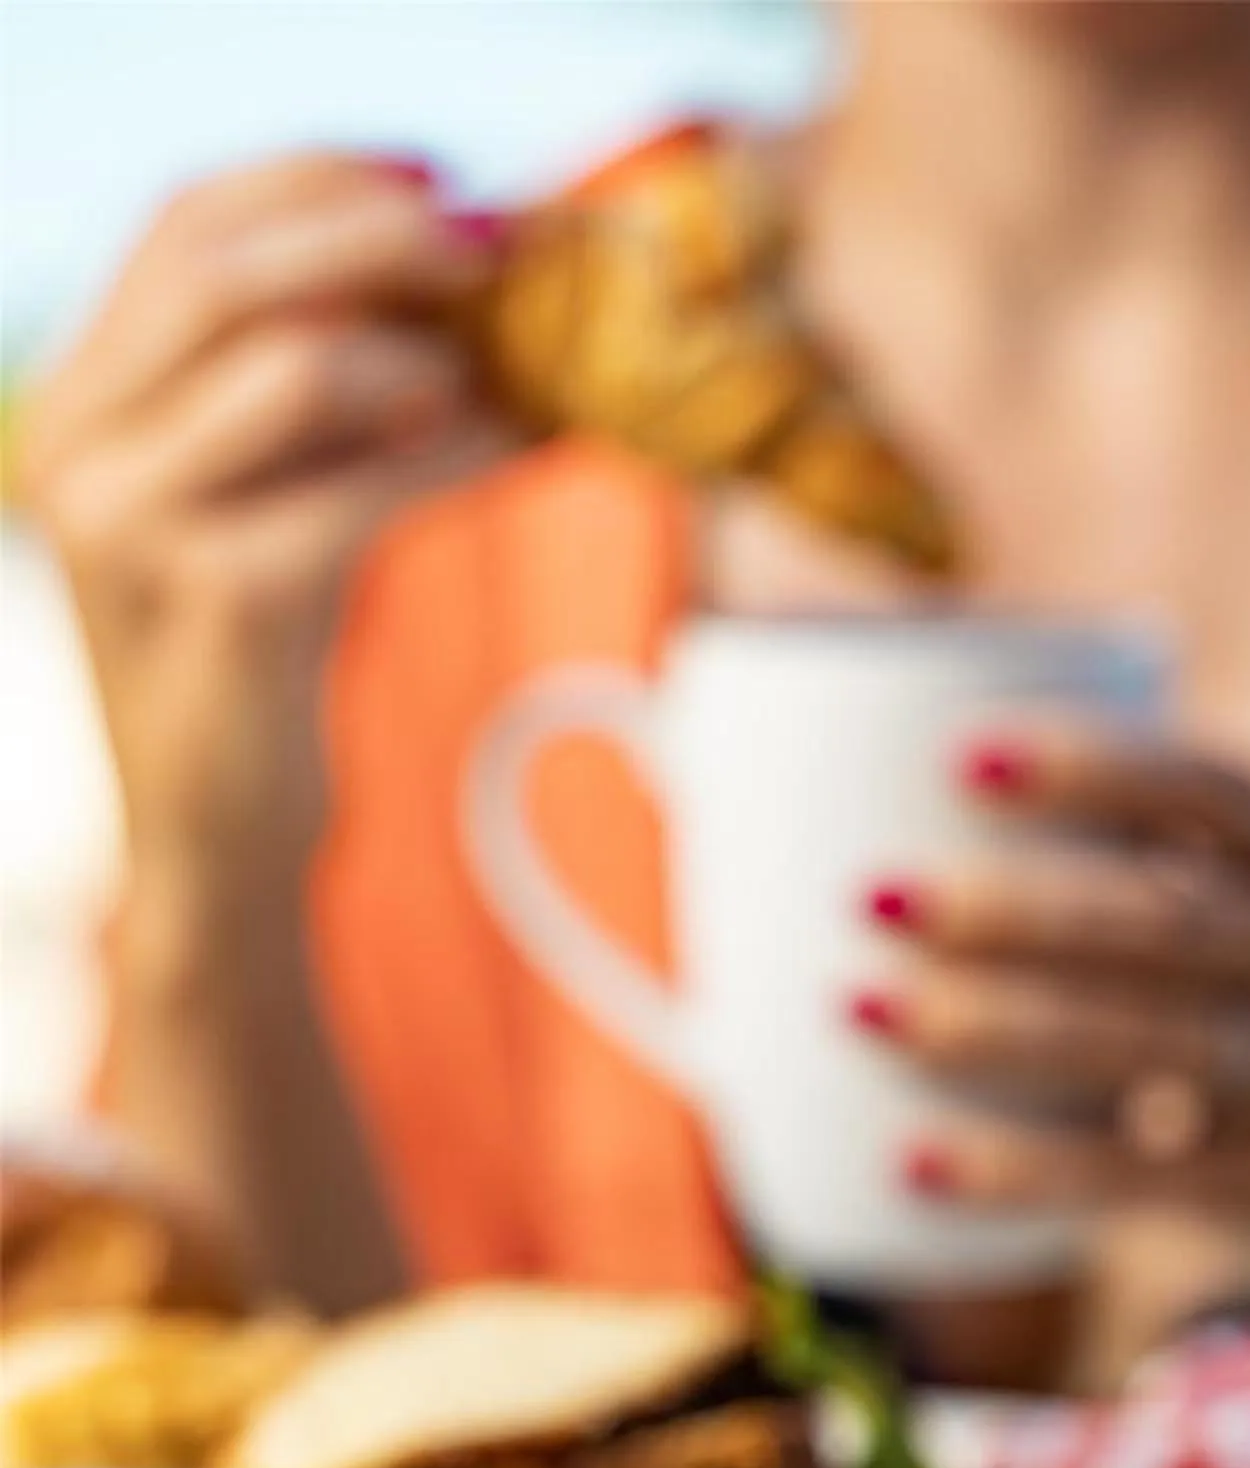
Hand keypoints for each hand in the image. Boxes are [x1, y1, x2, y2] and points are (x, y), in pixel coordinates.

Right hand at [19, 155, 513, 903]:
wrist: (217, 853)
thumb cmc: (254, 679)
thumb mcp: (249, 511)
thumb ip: (291, 402)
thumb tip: (441, 281)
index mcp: (80, 401)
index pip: (179, 226)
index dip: (311, 178)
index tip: (435, 178)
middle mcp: (78, 447)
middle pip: (223, 270)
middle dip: (374, 236)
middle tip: (495, 249)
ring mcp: (133, 528)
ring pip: (289, 368)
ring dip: (423, 355)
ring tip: (507, 372)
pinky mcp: (216, 604)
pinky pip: (356, 491)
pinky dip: (452, 455)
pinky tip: (515, 447)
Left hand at [850, 724, 1249, 1376]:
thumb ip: (1138, 862)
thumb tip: (884, 779)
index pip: (1214, 789)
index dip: (1092, 769)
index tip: (959, 759)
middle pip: (1170, 927)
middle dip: (1012, 910)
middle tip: (869, 895)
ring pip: (1154, 1052)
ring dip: (995, 1032)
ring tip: (858, 1007)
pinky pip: (1143, 1186)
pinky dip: (1020, 1174)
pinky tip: (912, 1164)